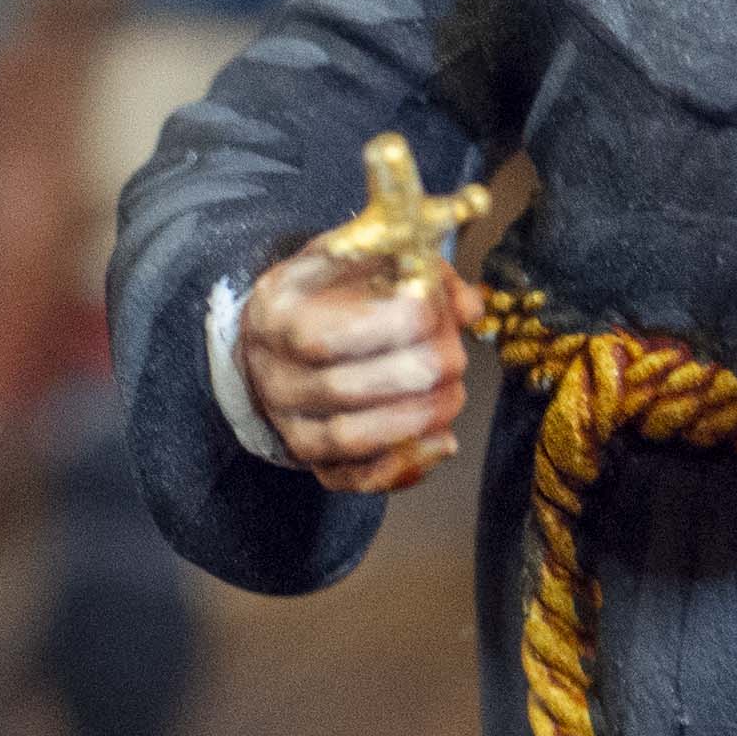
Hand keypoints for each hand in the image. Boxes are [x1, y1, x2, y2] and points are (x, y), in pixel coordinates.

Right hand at [244, 244, 471, 495]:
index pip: (324, 336)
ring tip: (453, 394)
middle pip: (342, 389)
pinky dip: (405, 467)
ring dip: (416, 419)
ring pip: (350, 438)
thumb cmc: (335, 289)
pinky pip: (355, 478)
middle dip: (416, 374)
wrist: (284, 336)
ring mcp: (288, 423)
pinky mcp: (313, 460)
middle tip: (455, 356)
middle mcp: (270, 374)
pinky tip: (443, 441)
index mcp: (274, 315)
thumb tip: (466, 308)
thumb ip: (419, 269)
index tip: (433, 310)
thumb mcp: (366, 257)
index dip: (391, 326)